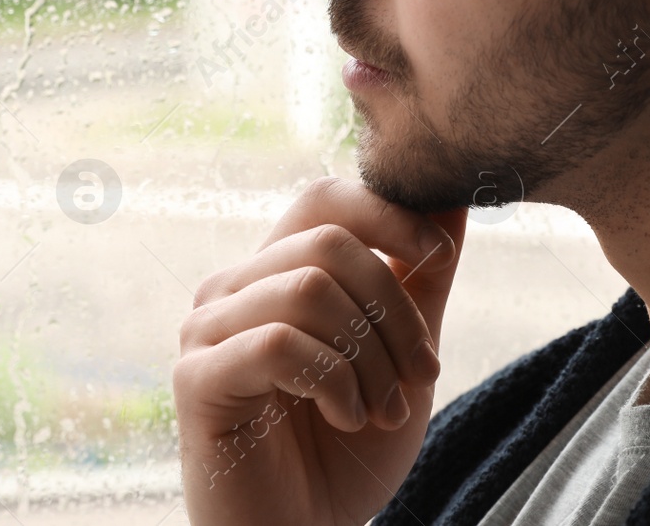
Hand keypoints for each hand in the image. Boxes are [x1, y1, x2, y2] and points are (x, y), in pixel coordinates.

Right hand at [174, 176, 467, 525]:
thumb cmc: (348, 452)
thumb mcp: (401, 356)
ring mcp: (207, 330)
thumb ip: (419, 279)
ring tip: (380, 410)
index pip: (323, 200)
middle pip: (327, 241)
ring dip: (370, 358)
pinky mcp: (197, 378)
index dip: (388, 213)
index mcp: (276, 273)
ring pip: (308, 290)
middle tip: (420, 374)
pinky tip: (344, 419)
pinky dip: (333, 382)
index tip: (440, 256)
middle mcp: (232, 288)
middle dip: (394, 309)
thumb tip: (453, 197)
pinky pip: (278, 345)